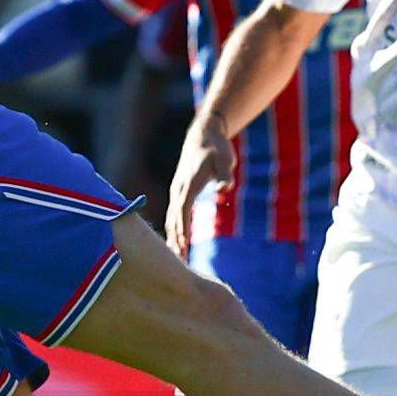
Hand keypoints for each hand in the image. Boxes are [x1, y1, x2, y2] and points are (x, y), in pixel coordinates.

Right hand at [165, 122, 234, 256]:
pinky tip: (176, 241)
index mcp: (188, 184)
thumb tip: (224, 188)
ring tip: (175, 256)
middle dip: (174, 238)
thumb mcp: (225, 159)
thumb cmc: (216, 148)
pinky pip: (173, 213)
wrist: (204, 135)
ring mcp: (176, 190)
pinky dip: (173, 228)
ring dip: (172, 236)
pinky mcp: (179, 191)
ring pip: (171, 217)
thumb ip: (225, 174)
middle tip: (177, 260)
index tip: (182, 246)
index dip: (182, 228)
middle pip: (173, 218)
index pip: (182, 210)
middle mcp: (178, 188)